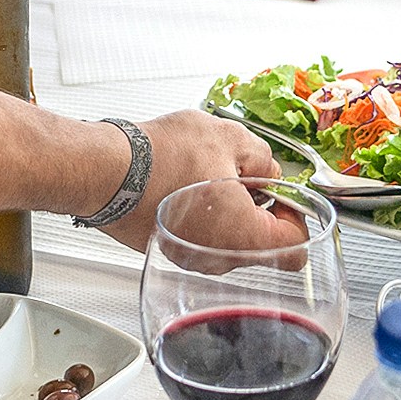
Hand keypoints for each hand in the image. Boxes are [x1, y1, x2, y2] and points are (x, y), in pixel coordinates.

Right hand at [101, 110, 306, 254]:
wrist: (105, 171)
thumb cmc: (161, 158)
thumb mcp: (231, 139)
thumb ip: (264, 160)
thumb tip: (268, 173)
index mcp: (245, 237)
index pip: (295, 248)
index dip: (295, 217)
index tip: (281, 197)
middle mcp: (219, 259)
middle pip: (261, 248)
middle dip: (259, 214)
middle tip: (243, 181)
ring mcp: (190, 260)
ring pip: (228, 244)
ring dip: (229, 216)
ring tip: (208, 180)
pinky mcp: (168, 253)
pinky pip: (198, 242)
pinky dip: (200, 220)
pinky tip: (186, 191)